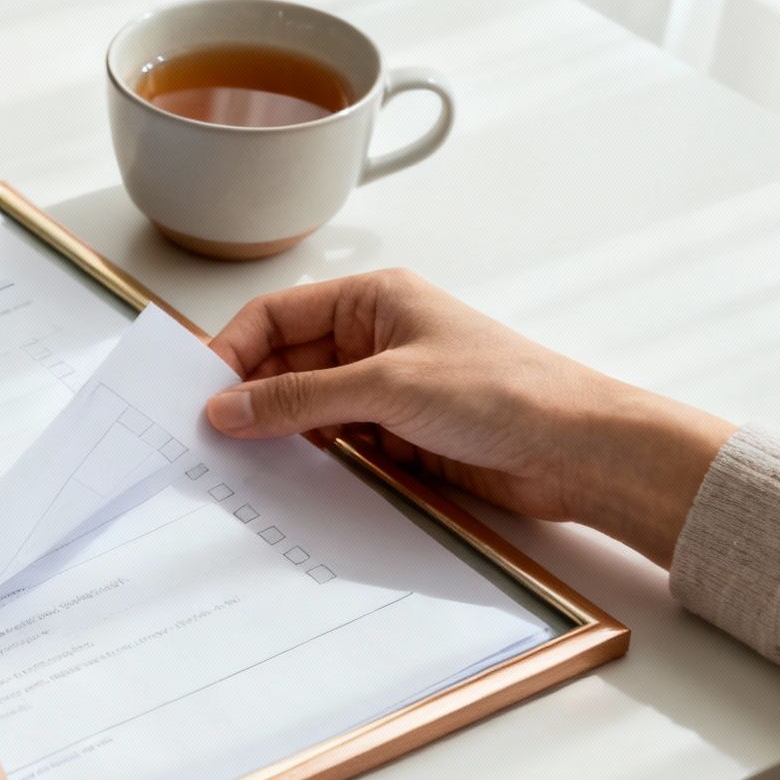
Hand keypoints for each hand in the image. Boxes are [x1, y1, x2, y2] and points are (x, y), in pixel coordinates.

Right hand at [204, 269, 734, 564]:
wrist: (578, 452)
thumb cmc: (506, 392)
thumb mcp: (386, 387)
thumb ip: (299, 400)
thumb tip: (227, 407)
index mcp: (373, 300)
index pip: (276, 316)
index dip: (232, 351)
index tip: (200, 393)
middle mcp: (374, 339)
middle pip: (284, 364)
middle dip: (249, 397)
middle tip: (210, 435)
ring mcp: (384, 390)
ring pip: (304, 408)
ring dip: (277, 433)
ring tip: (242, 462)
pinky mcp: (398, 436)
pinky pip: (332, 444)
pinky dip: (308, 460)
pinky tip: (288, 478)